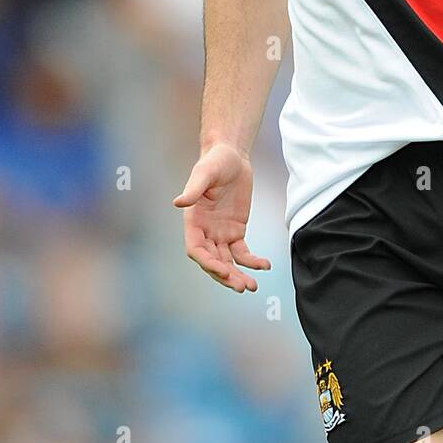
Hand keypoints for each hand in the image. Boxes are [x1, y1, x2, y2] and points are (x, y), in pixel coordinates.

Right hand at [173, 142, 270, 293]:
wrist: (232, 156)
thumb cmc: (214, 161)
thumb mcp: (204, 172)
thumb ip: (193, 188)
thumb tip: (178, 202)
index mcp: (193, 221)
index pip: (196, 250)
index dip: (208, 263)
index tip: (224, 271)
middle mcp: (205, 231)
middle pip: (213, 261)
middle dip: (225, 276)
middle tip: (242, 287)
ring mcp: (220, 233)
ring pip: (227, 261)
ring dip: (238, 275)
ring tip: (252, 286)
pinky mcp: (236, 231)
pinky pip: (242, 252)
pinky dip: (252, 261)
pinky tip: (264, 265)